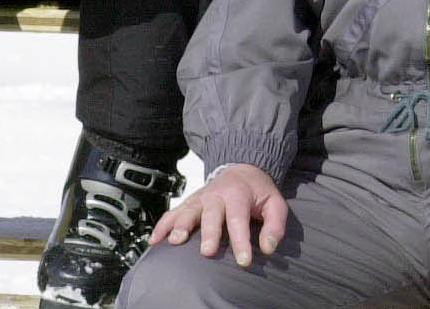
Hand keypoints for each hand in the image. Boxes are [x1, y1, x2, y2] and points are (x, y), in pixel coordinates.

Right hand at [150, 164, 287, 266]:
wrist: (241, 168)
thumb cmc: (257, 191)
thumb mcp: (274, 203)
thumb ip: (275, 225)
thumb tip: (268, 248)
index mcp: (238, 194)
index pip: (239, 219)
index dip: (241, 241)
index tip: (244, 261)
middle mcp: (216, 195)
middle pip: (211, 215)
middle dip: (209, 233)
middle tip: (208, 252)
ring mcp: (200, 198)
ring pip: (188, 211)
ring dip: (181, 226)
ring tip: (175, 242)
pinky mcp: (189, 203)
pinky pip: (173, 213)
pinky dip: (162, 225)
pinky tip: (155, 240)